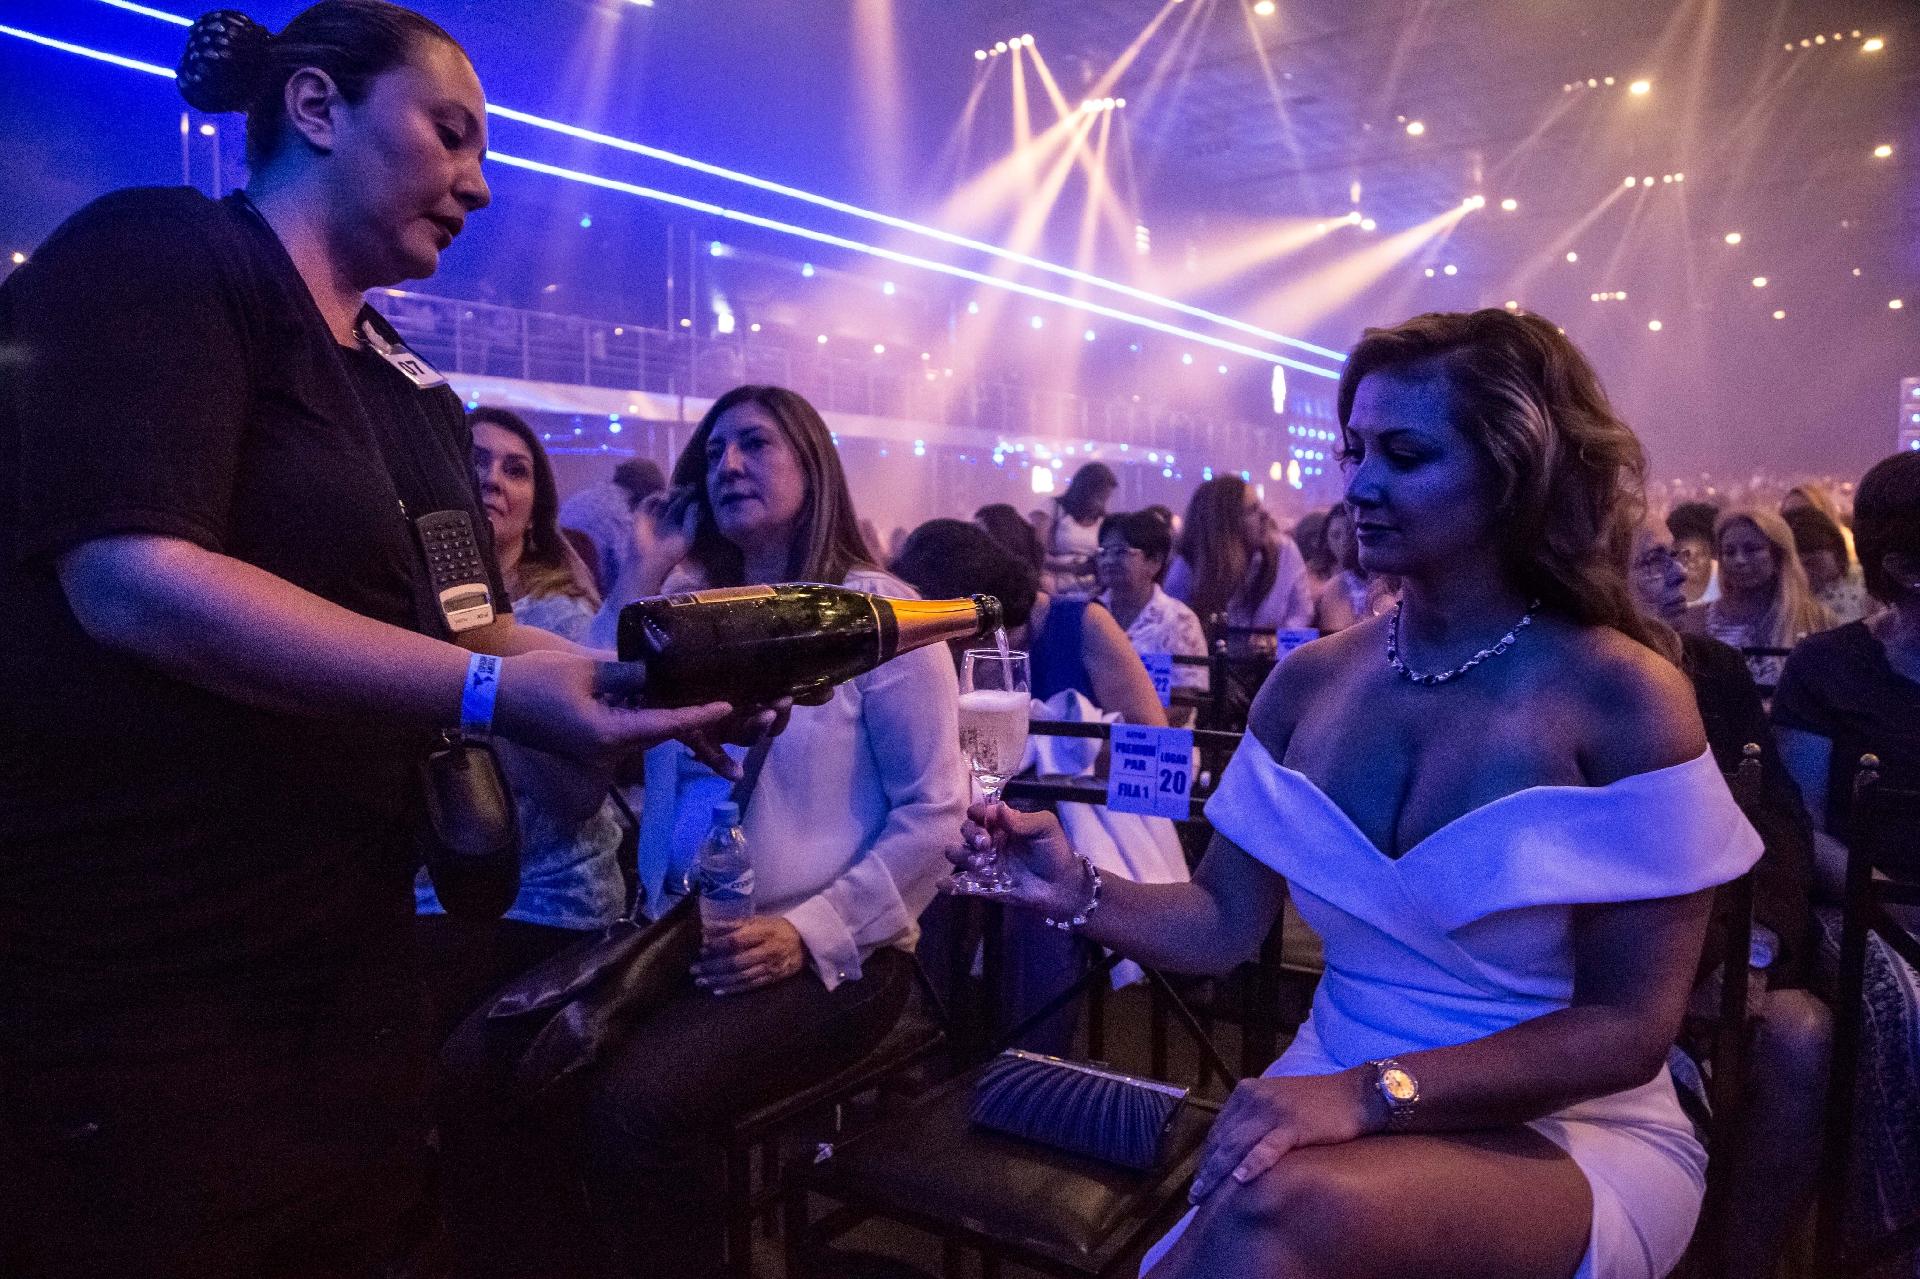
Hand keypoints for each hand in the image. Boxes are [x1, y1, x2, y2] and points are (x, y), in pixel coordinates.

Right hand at [492, 649, 778, 773]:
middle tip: (734, 714)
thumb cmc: (534, 681)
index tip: (726, 707)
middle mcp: (609, 748)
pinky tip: (672, 708)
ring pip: (649, 736)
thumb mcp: (585, 671)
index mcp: (609, 734)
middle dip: (698, 728)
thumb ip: (626, 673)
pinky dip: (653, 722)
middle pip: (664, 736)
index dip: (698, 716)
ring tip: (715, 719)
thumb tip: (658, 672)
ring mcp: (600, 749)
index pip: (664, 725)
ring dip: (678, 727)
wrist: (492, 699)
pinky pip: (631, 732)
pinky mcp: (592, 742)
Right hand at [630, 487, 699, 577]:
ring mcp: (654, 516)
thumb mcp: (687, 537)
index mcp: (679, 524)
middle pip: (675, 501)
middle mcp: (667, 518)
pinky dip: (655, 498)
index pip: (686, 507)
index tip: (696, 491)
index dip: (691, 499)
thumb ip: (692, 520)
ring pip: (663, 500)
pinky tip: (664, 498)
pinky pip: (648, 502)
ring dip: (670, 494)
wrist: (647, 562)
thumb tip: (696, 503)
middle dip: (682, 494)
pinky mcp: (642, 515)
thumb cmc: (670, 553)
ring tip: (677, 492)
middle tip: (689, 487)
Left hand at [692, 916, 806, 995]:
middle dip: (713, 967)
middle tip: (694, 969)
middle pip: (736, 962)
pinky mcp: (771, 980)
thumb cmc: (777, 928)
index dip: (718, 946)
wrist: (805, 943)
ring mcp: (770, 968)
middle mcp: (767, 951)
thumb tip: (707, 928)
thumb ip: (733, 924)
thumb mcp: (758, 920)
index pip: (737, 941)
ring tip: (701, 981)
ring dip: (718, 980)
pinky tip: (717, 990)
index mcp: (764, 933)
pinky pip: (749, 986)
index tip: (702, 949)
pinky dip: (732, 989)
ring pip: (740, 976)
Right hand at [944, 801, 1087, 917]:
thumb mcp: (1045, 828)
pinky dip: (949, 884)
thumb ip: (1022, 819)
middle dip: (971, 833)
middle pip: (965, 830)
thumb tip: (998, 807)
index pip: (979, 812)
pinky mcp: (983, 885)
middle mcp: (989, 841)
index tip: (984, 818)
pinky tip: (945, 884)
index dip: (977, 812)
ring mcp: (984, 863)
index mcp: (1002, 824)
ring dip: (962, 855)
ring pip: (957, 853)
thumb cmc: (1054, 851)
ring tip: (980, 863)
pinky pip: (960, 884)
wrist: (1061, 886)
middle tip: (986, 844)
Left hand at [1187, 1070, 1372, 1202]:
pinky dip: (1251, 1164)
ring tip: (1205, 1196)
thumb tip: (1235, 1148)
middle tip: (1194, 1196)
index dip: (1207, 1156)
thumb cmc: (1319, 1102)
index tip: (1198, 1179)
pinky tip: (1239, 1180)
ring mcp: (1274, 1111)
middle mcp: (1255, 1098)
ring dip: (1218, 1172)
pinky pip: (1267, 1147)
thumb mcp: (1278, 1102)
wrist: (1357, 1093)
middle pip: (1223, 1139)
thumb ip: (1255, 1119)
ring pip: (1237, 1145)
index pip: (1219, 1128)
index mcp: (1248, 1091)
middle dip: (1207, 1169)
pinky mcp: (1294, 1125)